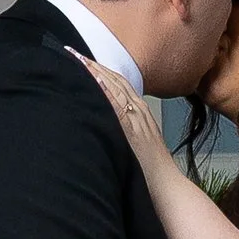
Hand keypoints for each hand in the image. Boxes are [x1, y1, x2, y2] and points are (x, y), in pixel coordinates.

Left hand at [74, 51, 173, 185]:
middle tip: (71, 51)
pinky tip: (95, 82)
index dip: (99, 69)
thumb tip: (106, 124)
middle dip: (92, 65)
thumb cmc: (151, 171)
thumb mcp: (139, 142)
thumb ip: (125, 129)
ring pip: (115, 89)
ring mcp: (138, 120)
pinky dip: (107, 94)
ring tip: (77, 59)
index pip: (118, 83)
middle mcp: (139, 111)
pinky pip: (119, 109)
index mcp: (140, 112)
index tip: (81, 58)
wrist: (167, 187)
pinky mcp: (134, 132)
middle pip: (114, 80)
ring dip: (95, 73)